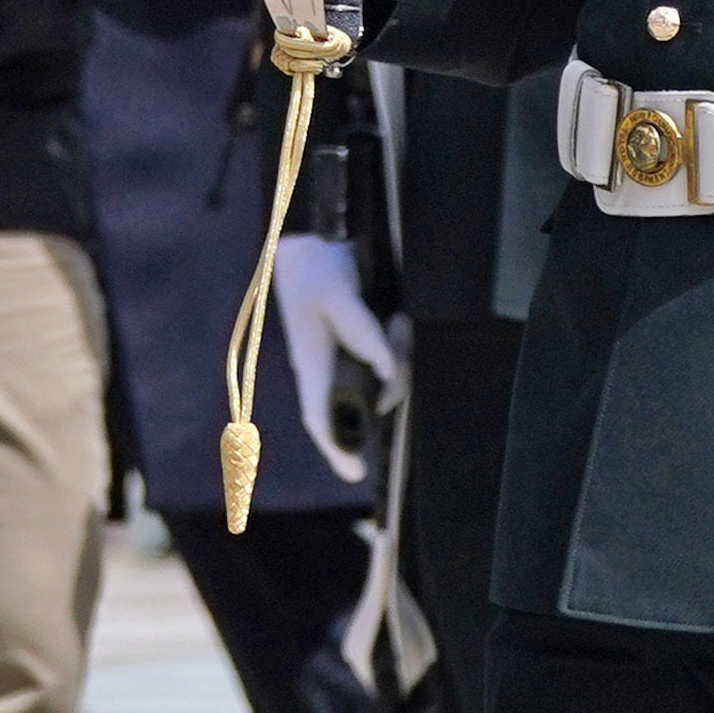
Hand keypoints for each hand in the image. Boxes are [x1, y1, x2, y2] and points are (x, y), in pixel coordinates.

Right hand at [272, 234, 399, 475]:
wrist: (312, 239)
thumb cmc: (315, 268)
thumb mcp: (337, 293)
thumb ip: (361, 330)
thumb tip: (386, 368)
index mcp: (312, 364)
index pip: (320, 417)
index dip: (337, 447)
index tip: (357, 473)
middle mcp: (327, 368)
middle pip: (364, 401)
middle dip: (392, 384)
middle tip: (401, 330)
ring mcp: (342, 357)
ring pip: (379, 380)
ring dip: (398, 355)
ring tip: (398, 316)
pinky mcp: (355, 344)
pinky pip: (383, 360)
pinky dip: (397, 345)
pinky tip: (397, 317)